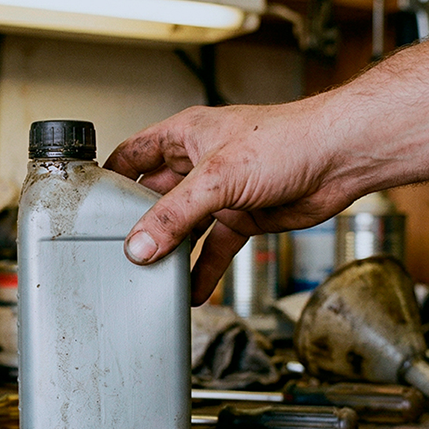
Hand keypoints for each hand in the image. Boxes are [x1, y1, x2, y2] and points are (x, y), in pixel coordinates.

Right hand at [104, 101, 364, 304]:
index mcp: (185, 136)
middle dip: (137, 224)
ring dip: (170, 252)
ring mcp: (221, 192)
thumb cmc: (288, 141)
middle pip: (154, 196)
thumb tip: (139, 246)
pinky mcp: (244, 217)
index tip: (88, 207)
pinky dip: (204, 269)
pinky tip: (193, 292)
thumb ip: (174, 216)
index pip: (132, 155)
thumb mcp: (218, 179)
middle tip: (115, 254)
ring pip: (184, 226)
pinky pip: (215, 247)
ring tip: (147, 279)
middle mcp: (200, 163)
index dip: (109, 177)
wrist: (340, 159)